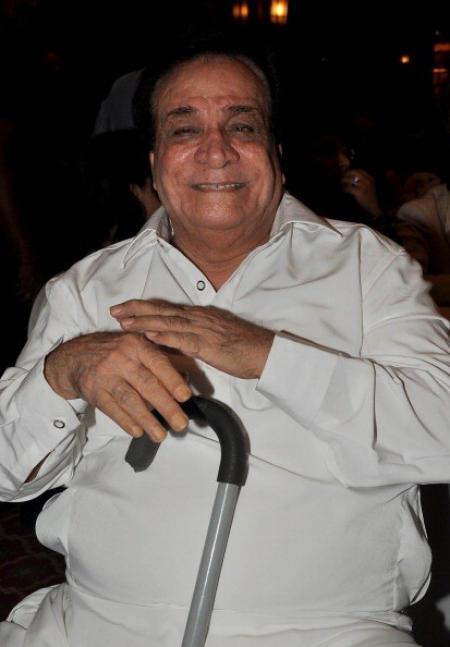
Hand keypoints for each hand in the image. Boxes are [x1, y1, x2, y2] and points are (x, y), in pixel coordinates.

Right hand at [44, 332, 191, 440]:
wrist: (76, 356)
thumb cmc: (117, 352)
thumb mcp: (138, 347)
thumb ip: (163, 360)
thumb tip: (189, 376)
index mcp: (137, 345)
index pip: (158, 363)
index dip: (173, 380)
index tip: (186, 396)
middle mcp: (121, 358)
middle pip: (147, 385)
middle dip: (166, 406)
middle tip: (181, 424)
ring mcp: (105, 375)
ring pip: (130, 400)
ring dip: (147, 420)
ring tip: (161, 436)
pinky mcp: (93, 391)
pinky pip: (112, 410)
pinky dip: (126, 422)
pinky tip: (139, 432)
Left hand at [111, 300, 274, 379]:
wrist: (264, 351)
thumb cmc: (242, 346)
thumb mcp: (214, 336)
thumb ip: (194, 336)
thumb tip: (175, 340)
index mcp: (199, 316)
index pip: (166, 309)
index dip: (143, 307)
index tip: (124, 308)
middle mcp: (197, 318)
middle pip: (162, 311)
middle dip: (136, 310)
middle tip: (114, 310)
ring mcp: (202, 330)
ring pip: (167, 323)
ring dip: (144, 322)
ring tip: (124, 322)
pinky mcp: (209, 345)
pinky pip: (183, 340)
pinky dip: (165, 337)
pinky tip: (150, 337)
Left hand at [341, 169, 381, 217]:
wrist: (373, 207)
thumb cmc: (368, 198)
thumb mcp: (367, 187)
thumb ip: (361, 181)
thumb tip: (349, 176)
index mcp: (370, 178)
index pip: (358, 170)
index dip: (350, 171)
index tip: (345, 174)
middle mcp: (368, 180)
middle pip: (354, 172)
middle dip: (346, 174)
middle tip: (341, 178)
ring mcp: (364, 186)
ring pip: (350, 179)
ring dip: (344, 181)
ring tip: (341, 184)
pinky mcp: (360, 192)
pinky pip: (349, 188)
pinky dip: (344, 189)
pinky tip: (343, 190)